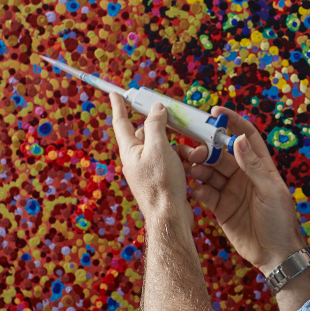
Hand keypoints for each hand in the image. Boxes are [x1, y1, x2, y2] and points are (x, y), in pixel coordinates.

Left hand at [109, 92, 191, 225]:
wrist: (170, 216)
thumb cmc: (161, 182)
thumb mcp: (159, 147)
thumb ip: (156, 125)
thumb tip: (155, 108)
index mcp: (130, 150)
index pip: (121, 122)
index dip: (119, 106)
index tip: (116, 93)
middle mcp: (136, 159)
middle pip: (148, 134)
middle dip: (165, 129)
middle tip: (178, 122)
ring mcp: (148, 170)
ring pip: (164, 148)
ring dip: (180, 147)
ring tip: (194, 154)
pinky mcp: (161, 179)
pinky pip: (171, 161)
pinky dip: (182, 159)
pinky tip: (193, 164)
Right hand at [176, 106, 307, 275]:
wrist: (275, 254)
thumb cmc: (281, 220)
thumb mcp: (270, 191)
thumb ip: (253, 167)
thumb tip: (238, 139)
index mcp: (260, 166)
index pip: (245, 136)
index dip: (232, 122)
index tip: (215, 112)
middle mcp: (244, 175)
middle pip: (221, 154)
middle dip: (207, 149)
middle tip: (194, 151)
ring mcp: (231, 191)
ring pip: (210, 172)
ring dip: (199, 168)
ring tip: (189, 168)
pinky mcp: (221, 207)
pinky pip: (206, 192)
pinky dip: (198, 188)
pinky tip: (195, 188)